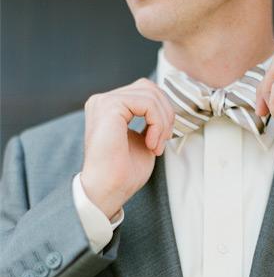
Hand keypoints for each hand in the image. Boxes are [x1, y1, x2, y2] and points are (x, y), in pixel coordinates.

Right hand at [80, 78, 173, 217]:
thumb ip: (151, 121)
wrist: (109, 189)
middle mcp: (103, 100)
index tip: (162, 140)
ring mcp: (104, 101)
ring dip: (162, 122)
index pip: (146, 92)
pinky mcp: (109, 107)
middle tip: (163, 141)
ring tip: (155, 145)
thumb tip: (166, 108)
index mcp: (110, 107)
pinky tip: (150, 143)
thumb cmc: (124, 171)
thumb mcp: (144, 139)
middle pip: (150, 88)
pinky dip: (157, 124)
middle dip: (166, 114)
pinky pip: (147, 103)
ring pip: (151, 95)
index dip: (163, 113)